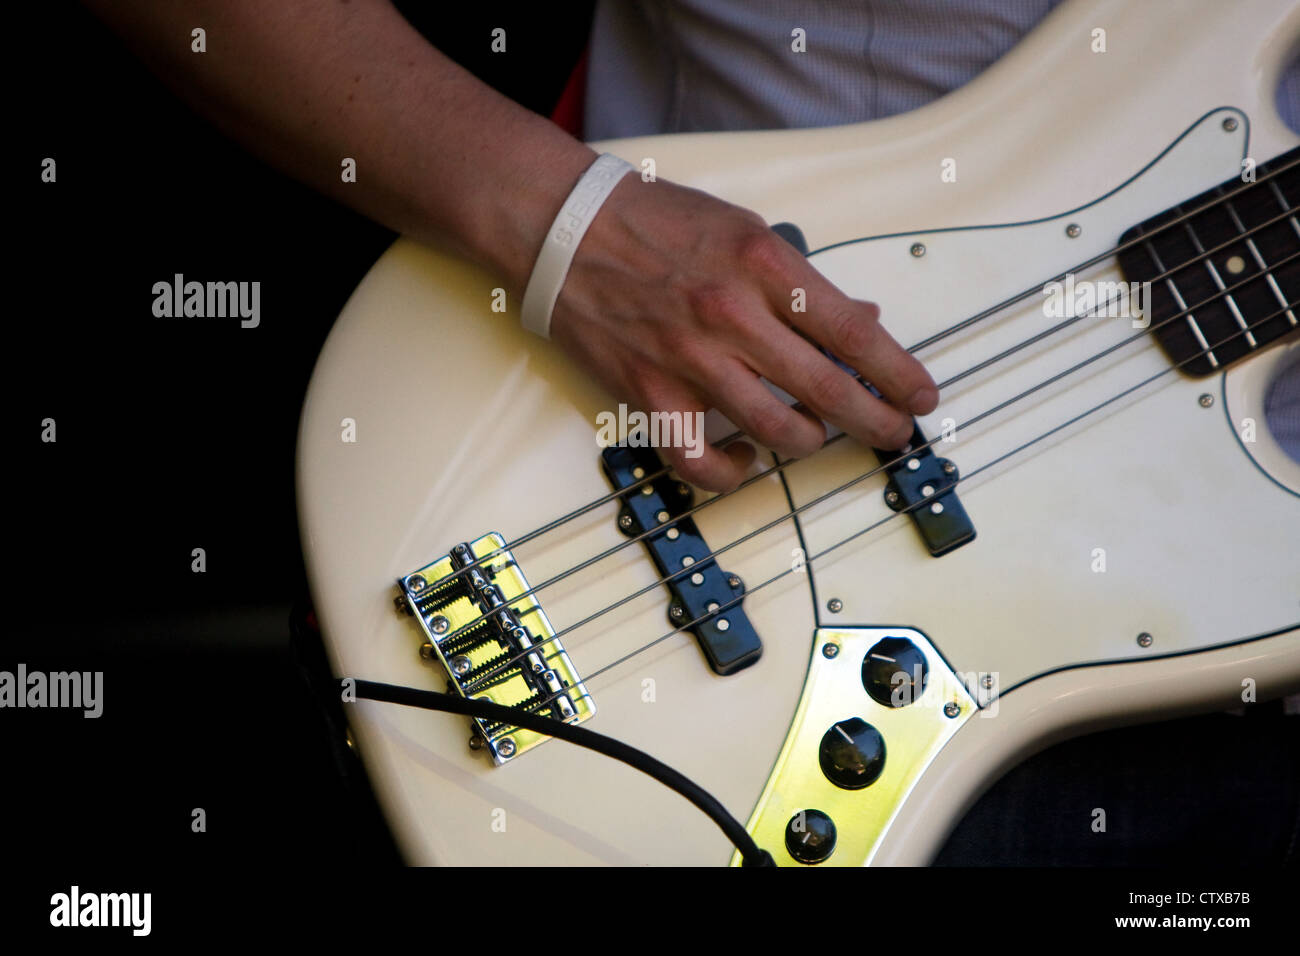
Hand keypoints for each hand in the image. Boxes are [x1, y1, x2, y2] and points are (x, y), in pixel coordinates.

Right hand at [550, 175, 938, 491]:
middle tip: (893, 433)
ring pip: (776, 430)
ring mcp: (689, 359)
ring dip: (810, 442)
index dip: (898, 373)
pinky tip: (744, 460)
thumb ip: (800, 280)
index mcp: (763, 265)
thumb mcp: (742, 229)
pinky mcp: (649, 392)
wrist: (565, 228)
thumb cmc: (653, 222)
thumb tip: (860, 317)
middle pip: (827, 390)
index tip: (920, 395)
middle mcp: (732, 315)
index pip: (853, 332)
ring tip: (818, 436)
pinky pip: (700, 458)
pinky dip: (731, 472)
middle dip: (875, 421)